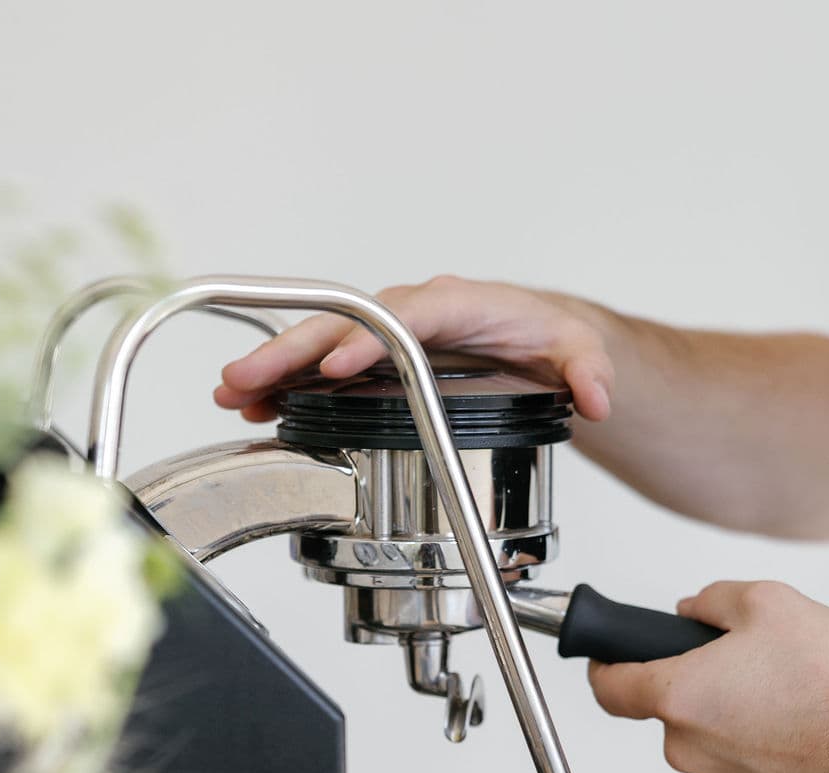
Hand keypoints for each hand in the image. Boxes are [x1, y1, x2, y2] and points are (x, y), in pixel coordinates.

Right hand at [213, 275, 616, 421]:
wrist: (538, 338)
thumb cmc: (547, 336)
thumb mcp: (578, 351)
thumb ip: (588, 369)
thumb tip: (597, 396)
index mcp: (456, 305)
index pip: (403, 317)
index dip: (367, 341)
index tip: (335, 370)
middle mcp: (412, 313)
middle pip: (344, 326)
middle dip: (293, 352)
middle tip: (248, 378)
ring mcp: (389, 336)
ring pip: (323, 343)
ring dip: (275, 368)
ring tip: (232, 394)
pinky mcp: (377, 360)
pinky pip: (325, 367)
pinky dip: (289, 386)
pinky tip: (255, 410)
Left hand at [587, 580, 828, 772]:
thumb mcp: (766, 601)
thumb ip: (711, 600)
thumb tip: (691, 609)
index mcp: (679, 698)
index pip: (608, 689)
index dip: (602, 666)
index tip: (607, 656)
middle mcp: (690, 748)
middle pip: (666, 711)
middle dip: (692, 681)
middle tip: (738, 658)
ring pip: (704, 737)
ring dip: (726, 713)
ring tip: (778, 688)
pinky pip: (737, 760)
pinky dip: (754, 739)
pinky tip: (794, 718)